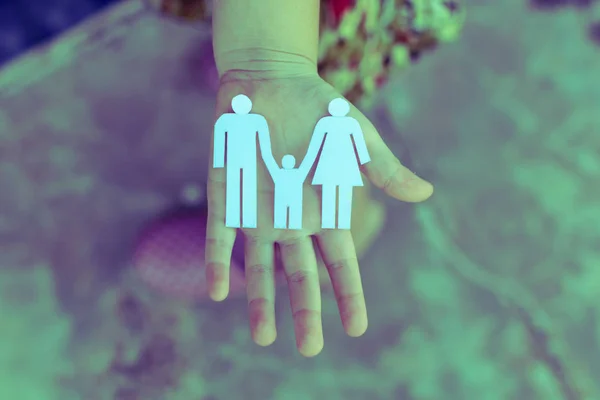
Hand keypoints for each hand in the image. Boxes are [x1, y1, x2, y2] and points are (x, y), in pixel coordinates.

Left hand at [205, 70, 433, 356]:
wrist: (271, 82)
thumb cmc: (319, 110)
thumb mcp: (356, 139)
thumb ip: (383, 168)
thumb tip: (426, 193)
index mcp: (325, 212)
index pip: (341, 264)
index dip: (350, 295)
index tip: (357, 329)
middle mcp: (292, 222)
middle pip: (302, 277)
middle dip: (306, 312)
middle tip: (310, 349)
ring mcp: (258, 213)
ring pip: (259, 267)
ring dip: (260, 302)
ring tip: (264, 338)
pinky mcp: (226, 198)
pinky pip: (219, 237)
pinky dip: (217, 262)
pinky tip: (217, 292)